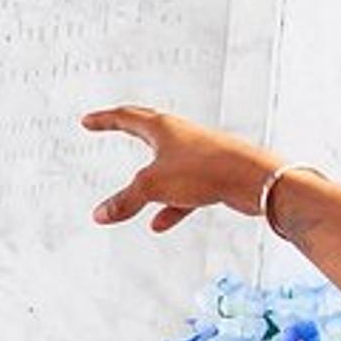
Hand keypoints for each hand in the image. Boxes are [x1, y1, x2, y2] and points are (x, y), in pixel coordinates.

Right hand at [80, 105, 279, 232]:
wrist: (252, 180)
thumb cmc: (205, 169)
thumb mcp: (154, 186)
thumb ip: (125, 201)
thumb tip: (100, 214)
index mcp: (163, 127)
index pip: (126, 117)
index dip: (104, 120)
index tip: (88, 121)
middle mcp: (181, 135)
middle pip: (146, 130)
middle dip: (125, 130)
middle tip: (109, 127)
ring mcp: (198, 154)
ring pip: (165, 166)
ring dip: (148, 182)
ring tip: (133, 199)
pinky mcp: (212, 175)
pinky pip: (184, 190)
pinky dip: (170, 205)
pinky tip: (160, 223)